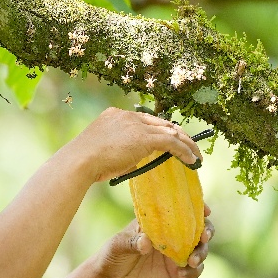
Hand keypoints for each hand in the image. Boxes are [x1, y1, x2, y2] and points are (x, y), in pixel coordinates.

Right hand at [66, 108, 201, 183]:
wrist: (80, 161)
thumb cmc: (85, 162)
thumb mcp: (103, 151)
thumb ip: (122, 151)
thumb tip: (134, 160)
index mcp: (115, 115)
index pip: (145, 120)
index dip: (160, 129)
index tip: (170, 139)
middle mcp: (127, 115)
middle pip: (161, 122)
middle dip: (178, 134)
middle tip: (190, 146)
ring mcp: (136, 125)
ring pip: (170, 131)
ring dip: (186, 143)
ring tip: (197, 155)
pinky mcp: (144, 137)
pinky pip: (171, 142)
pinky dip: (184, 151)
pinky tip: (192, 160)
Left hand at [95, 206, 213, 277]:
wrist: (112, 277)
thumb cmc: (114, 252)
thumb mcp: (119, 244)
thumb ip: (132, 242)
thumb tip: (146, 242)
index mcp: (161, 221)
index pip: (184, 210)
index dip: (198, 208)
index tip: (206, 211)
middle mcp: (174, 235)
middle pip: (200, 228)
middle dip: (207, 230)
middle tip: (204, 237)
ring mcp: (177, 253)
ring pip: (201, 249)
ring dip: (202, 253)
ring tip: (192, 261)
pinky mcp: (177, 271)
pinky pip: (194, 270)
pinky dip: (193, 272)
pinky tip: (183, 274)